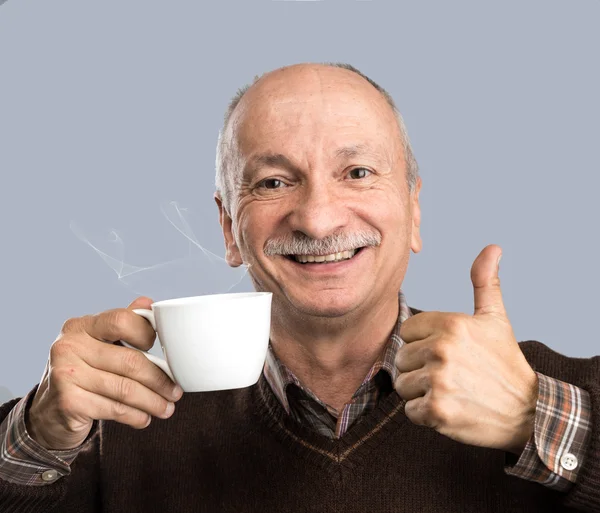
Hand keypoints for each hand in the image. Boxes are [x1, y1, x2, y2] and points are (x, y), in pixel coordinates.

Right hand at [26, 297, 183, 450]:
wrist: (47, 410)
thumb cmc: (82, 371)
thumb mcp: (97, 343)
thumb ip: (122, 324)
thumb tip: (149, 304)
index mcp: (81, 325)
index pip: (122, 320)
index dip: (146, 333)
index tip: (162, 351)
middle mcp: (69, 346)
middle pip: (130, 361)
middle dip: (159, 379)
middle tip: (175, 392)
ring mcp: (66, 374)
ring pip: (125, 389)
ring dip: (152, 402)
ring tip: (166, 409)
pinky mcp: (68, 402)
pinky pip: (114, 409)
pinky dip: (135, 416)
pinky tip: (144, 418)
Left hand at [394, 245, 537, 453]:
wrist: (528, 413)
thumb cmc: (505, 364)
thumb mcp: (496, 319)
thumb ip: (485, 283)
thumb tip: (492, 248)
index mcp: (451, 324)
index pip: (406, 331)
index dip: (422, 343)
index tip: (446, 353)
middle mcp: (442, 349)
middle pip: (401, 358)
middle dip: (419, 369)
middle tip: (450, 375)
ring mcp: (439, 381)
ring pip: (402, 384)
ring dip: (420, 393)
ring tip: (450, 391)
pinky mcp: (438, 411)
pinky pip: (409, 411)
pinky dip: (425, 415)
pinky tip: (450, 408)